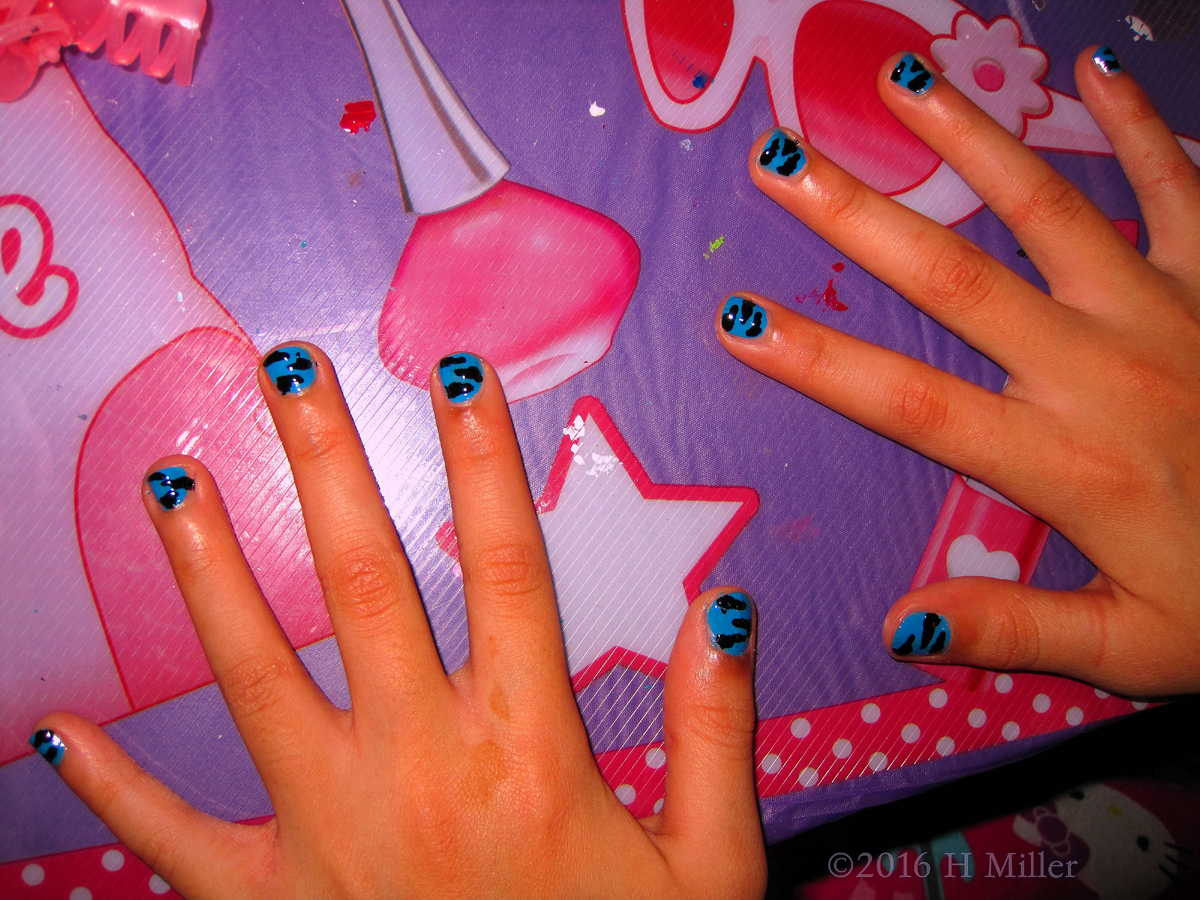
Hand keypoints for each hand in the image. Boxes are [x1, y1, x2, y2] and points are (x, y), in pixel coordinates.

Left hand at [32, 346, 765, 898]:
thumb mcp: (709, 870)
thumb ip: (717, 734)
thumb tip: (721, 609)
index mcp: (529, 752)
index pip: (512, 569)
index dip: (488, 461)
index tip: (460, 371)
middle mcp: (419, 769)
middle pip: (368, 586)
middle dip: (328, 465)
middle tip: (288, 373)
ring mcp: (330, 836)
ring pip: (256, 679)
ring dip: (211, 575)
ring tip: (170, 482)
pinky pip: (178, 841)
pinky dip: (118, 789)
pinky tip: (59, 734)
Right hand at [717, 48, 1199, 695]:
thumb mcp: (1132, 645)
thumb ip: (1014, 628)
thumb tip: (900, 624)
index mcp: (1067, 462)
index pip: (913, 405)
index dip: (818, 361)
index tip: (737, 318)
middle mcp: (1101, 369)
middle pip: (956, 282)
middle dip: (859, 217)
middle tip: (781, 160)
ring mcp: (1164, 311)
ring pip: (1050, 208)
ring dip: (970, 140)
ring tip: (902, 82)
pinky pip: (1179, 186)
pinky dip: (1140, 125)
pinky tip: (1095, 66)